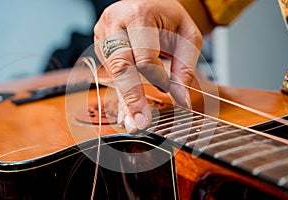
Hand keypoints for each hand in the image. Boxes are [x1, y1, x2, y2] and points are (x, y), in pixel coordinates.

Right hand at [94, 0, 202, 132]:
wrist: (149, 2)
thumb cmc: (169, 17)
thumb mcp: (187, 36)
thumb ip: (185, 68)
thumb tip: (181, 100)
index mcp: (138, 14)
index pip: (144, 57)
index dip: (158, 77)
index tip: (168, 90)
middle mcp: (114, 23)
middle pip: (120, 67)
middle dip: (131, 98)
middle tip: (139, 123)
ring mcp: (103, 34)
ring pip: (114, 73)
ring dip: (125, 98)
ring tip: (132, 121)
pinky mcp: (100, 44)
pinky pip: (111, 73)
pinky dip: (121, 92)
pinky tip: (125, 110)